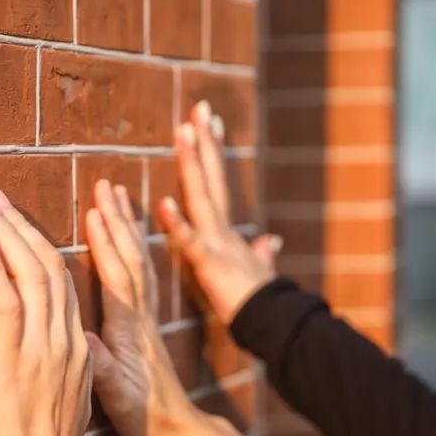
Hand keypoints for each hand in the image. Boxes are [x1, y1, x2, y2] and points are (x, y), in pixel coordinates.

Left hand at [0, 190, 96, 435]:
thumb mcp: (67, 409)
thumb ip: (67, 374)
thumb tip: (64, 357)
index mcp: (80, 353)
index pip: (66, 287)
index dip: (44, 250)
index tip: (24, 224)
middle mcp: (67, 342)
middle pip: (51, 268)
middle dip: (24, 227)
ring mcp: (42, 348)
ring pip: (31, 273)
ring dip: (7, 232)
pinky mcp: (11, 359)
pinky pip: (5, 298)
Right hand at [83, 180, 200, 435]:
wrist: (177, 431)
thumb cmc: (143, 417)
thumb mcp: (114, 395)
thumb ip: (100, 365)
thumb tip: (81, 335)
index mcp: (130, 331)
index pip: (119, 278)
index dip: (107, 244)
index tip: (95, 210)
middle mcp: (141, 317)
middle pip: (131, 258)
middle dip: (117, 219)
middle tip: (106, 184)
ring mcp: (146, 318)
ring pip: (139, 261)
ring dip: (127, 226)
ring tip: (117, 196)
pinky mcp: (146, 324)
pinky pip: (141, 275)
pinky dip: (133, 247)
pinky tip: (127, 236)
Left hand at [160, 100, 281, 324]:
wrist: (269, 328)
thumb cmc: (257, 305)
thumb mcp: (258, 273)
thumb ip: (262, 254)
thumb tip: (271, 240)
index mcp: (226, 232)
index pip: (217, 184)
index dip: (212, 154)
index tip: (208, 123)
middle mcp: (221, 231)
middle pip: (210, 179)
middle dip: (204, 143)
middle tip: (198, 107)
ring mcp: (217, 244)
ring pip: (201, 197)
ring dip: (192, 164)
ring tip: (183, 132)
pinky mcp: (210, 265)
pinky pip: (190, 242)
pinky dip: (178, 223)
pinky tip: (164, 202)